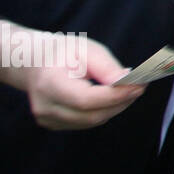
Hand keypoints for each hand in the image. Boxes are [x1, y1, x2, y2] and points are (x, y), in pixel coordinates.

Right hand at [0, 21, 145, 129]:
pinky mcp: (54, 124)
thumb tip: (127, 82)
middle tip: (140, 86)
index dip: (115, 96)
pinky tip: (112, 97)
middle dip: (120, 102)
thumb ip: (106, 67)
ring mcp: (47, 119)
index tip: (139, 85)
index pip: (85, 99)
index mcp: (48, 83)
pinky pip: (86, 122)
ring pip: (91, 121)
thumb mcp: (86, 49)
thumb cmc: (62, 52)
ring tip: (129, 90)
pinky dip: (104, 111)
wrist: (33, 62)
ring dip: (115, 107)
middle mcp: (44, 106)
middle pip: (91, 115)